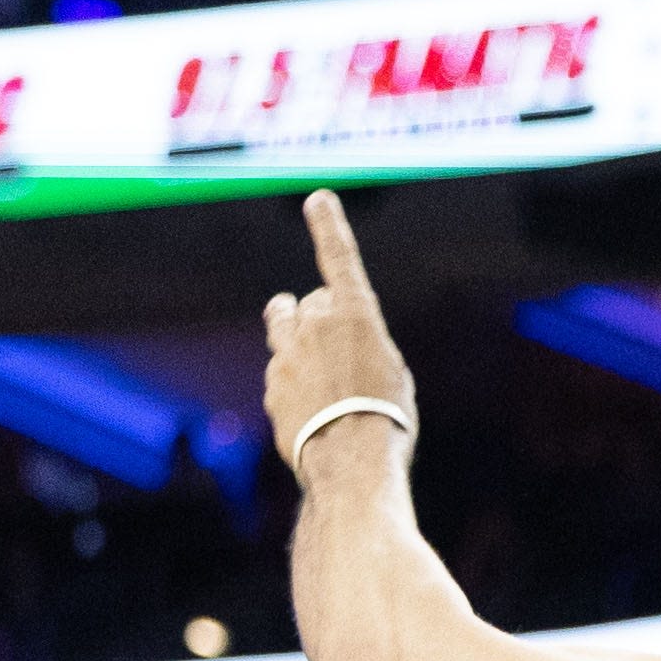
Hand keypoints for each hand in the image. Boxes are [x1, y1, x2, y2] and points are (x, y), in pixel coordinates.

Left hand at [263, 189, 417, 477]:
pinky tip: (315, 411)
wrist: (352, 461)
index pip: (339, 259)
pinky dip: (294, 383)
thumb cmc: (386, 418)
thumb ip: (357, 344)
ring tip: (316, 367)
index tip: (318, 200)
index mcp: (355, 315)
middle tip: (338, 346)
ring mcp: (287, 354)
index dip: (329, 227)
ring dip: (296, 338)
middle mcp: (315, 324)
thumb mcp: (388, 371)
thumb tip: (324, 347)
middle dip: (318, 316)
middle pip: (310, 304)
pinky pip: (281, 372)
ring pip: (284, 329)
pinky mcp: (271, 385)